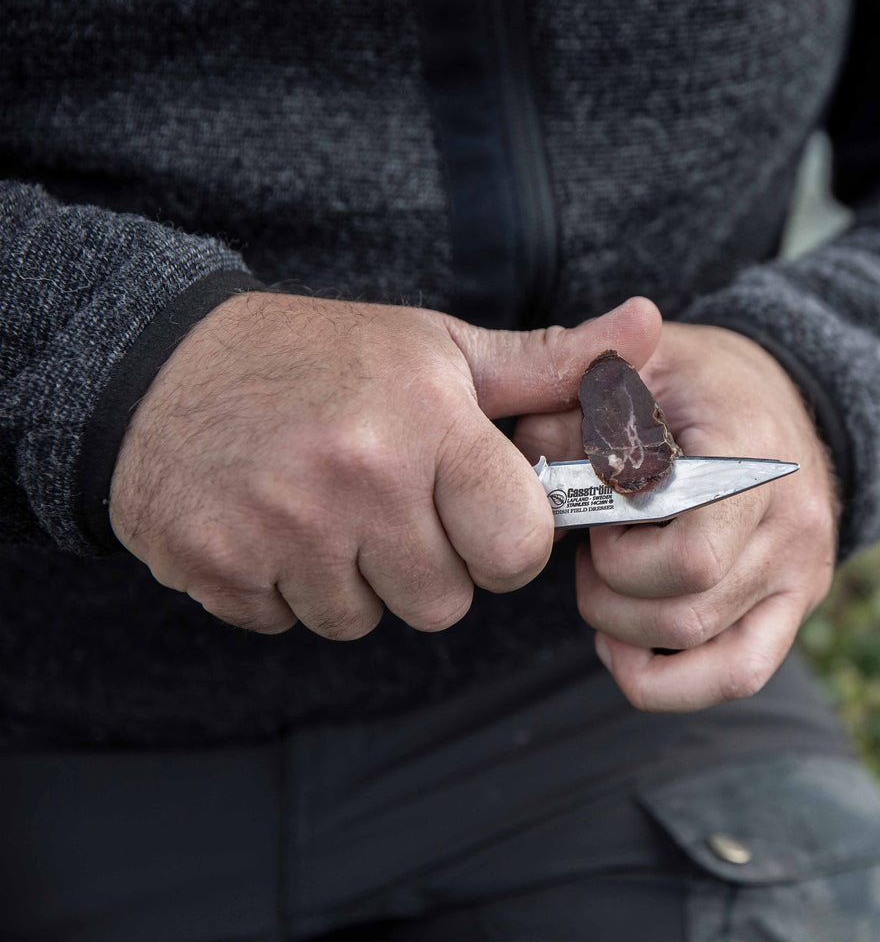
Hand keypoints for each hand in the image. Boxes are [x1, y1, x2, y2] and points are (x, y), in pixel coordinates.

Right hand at [109, 293, 660, 638]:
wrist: (154, 362)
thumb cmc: (319, 356)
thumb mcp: (439, 348)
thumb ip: (550, 361)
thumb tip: (651, 328)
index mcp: (425, 423)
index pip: (517, 545)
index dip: (508, 539)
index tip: (481, 509)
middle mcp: (356, 480)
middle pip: (447, 602)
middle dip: (435, 566)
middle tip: (398, 505)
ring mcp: (280, 531)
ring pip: (370, 621)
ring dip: (362, 583)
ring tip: (335, 510)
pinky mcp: (220, 569)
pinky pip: (294, 625)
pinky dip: (293, 590)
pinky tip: (280, 527)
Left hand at [514, 322, 838, 710]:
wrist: (775, 393)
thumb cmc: (691, 382)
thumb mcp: (632, 367)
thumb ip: (571, 408)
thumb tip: (533, 473)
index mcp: (754, 457)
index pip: (692, 559)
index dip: (620, 559)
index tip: (597, 518)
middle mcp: (793, 523)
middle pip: (686, 617)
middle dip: (611, 599)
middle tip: (592, 550)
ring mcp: (802, 572)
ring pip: (706, 656)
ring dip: (629, 634)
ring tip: (606, 586)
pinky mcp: (796, 606)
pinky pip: (738, 675)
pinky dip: (670, 681)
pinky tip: (627, 646)